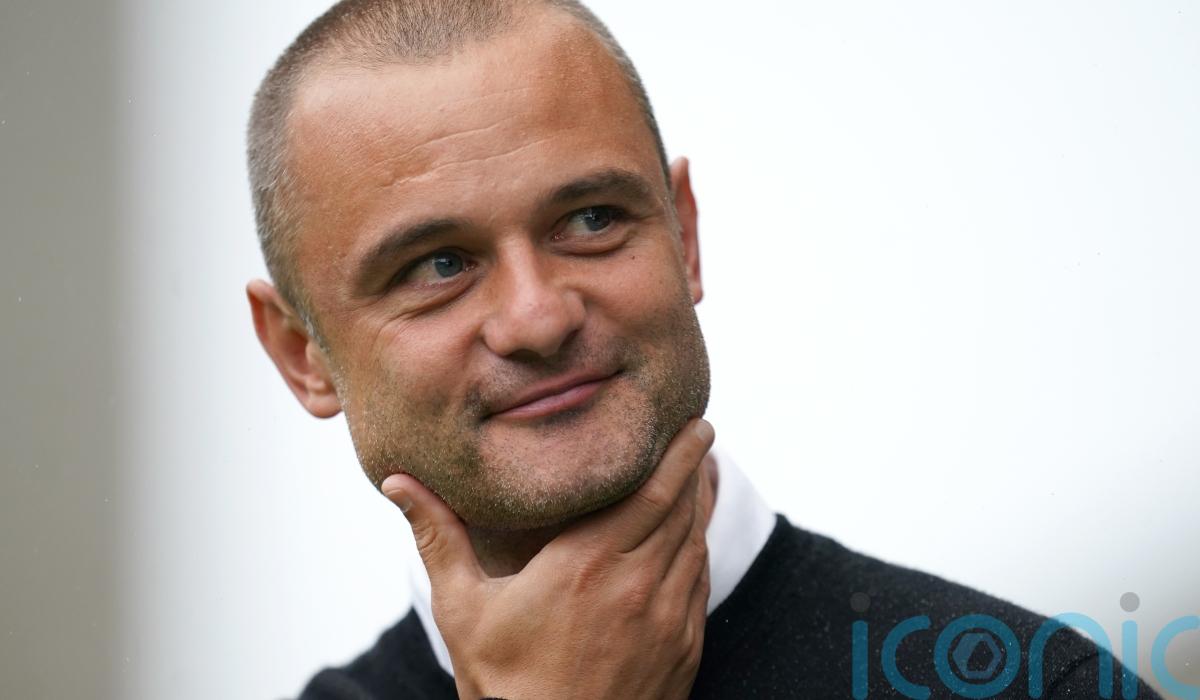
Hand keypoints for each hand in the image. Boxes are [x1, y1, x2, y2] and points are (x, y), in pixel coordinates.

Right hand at [382, 418, 715, 699]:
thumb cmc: (504, 686)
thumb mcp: (463, 609)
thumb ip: (438, 536)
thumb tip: (398, 482)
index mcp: (587, 564)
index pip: (651, 491)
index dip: (679, 453)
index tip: (696, 422)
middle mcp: (637, 585)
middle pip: (680, 509)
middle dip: (694, 466)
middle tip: (701, 431)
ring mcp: (667, 620)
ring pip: (695, 544)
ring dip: (698, 506)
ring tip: (698, 475)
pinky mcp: (683, 649)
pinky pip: (699, 584)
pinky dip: (698, 552)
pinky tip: (690, 541)